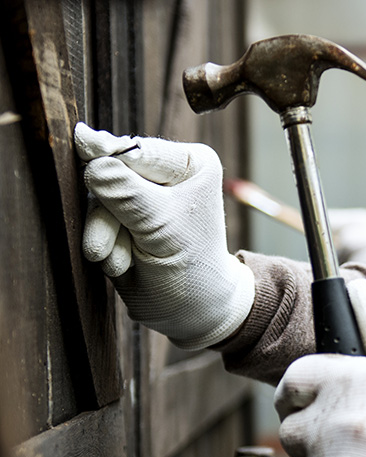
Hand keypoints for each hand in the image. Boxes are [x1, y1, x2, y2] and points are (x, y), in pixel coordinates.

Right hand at [75, 122, 253, 349]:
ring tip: (123, 260)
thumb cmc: (191, 267)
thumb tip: (90, 155)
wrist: (190, 311)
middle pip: (112, 173)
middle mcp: (167, 174)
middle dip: (108, 211)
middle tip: (105, 244)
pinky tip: (123, 263)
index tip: (83, 144)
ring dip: (104, 234)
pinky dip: (104, 245)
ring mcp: (143, 196)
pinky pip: (95, 221)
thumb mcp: (160, 226)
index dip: (108, 155)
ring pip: (98, 200)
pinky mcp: (122, 218)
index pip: (137, 151)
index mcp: (191, 163)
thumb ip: (124, 191)